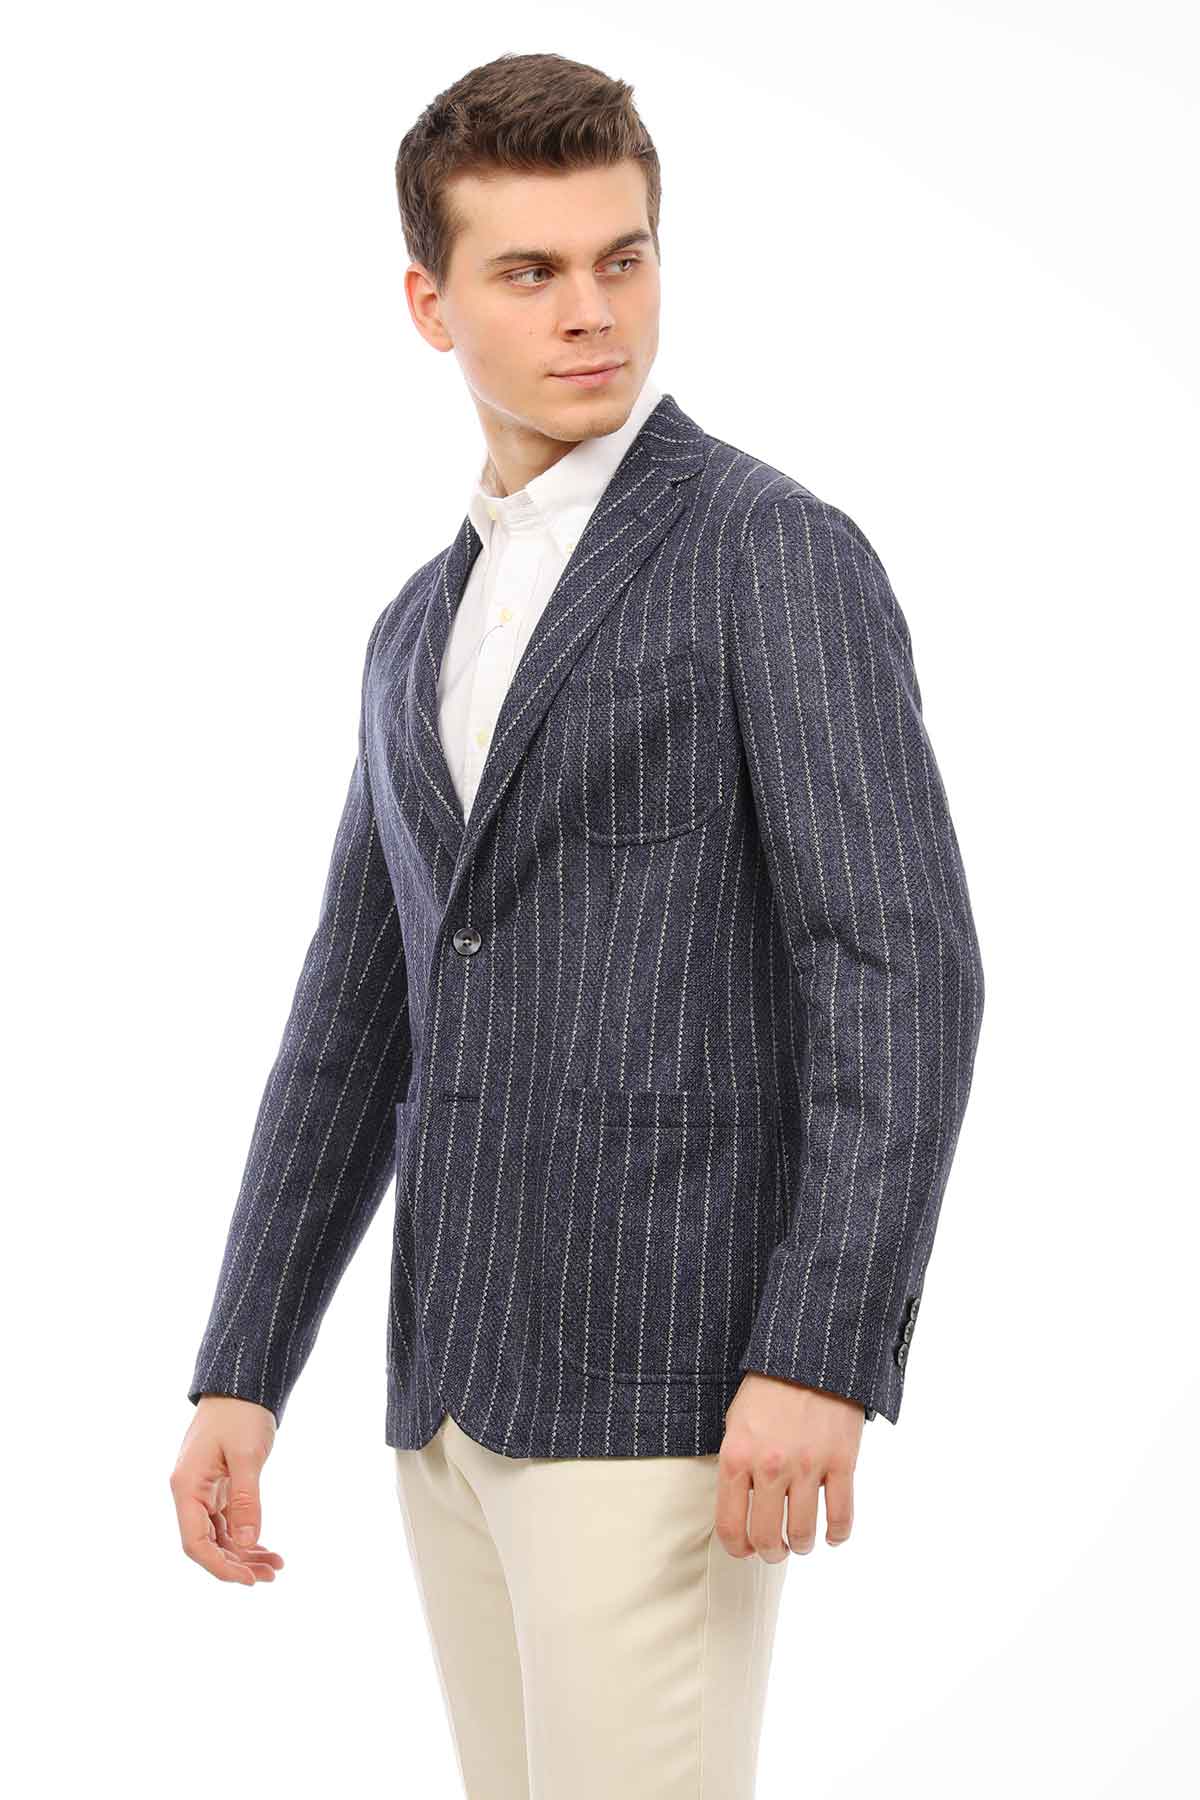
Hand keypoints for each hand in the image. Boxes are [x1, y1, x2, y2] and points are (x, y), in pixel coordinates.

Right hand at [170, 1395, 284, 1584]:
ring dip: (244, 1553)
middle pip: (207, 1544)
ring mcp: (203, 1491)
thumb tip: (246, 1543)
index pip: (195, 1542)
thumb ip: (246, 1499)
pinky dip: (245, 1535)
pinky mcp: (217, 1487)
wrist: (242, 1386)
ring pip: (219, 1535)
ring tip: (275, 1566)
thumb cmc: (241, 1414)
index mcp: (187, 1486)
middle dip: (237, 1564)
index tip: (249, 1579)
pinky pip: (227, 1521)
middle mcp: (190, 1493)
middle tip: (271, 1575)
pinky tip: (266, 1548)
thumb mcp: (247, 1455)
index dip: (220, 1566)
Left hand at [714, 1372, 864, 1560]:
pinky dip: (837, 1534)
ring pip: (803, 1533)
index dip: (737, 1548)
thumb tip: (739, 1508)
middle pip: (767, 1537)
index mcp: (737, 1456)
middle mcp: (770, 1466)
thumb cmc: (768, 1388)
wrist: (810, 1357)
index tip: (745, 1551)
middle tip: (776, 1550)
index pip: (731, 1525)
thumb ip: (736, 1465)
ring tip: (802, 1541)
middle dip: (771, 1552)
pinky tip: (832, 1535)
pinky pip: (841, 1515)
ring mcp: (808, 1466)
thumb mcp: (736, 1421)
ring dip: (802, 1545)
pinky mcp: (841, 1462)